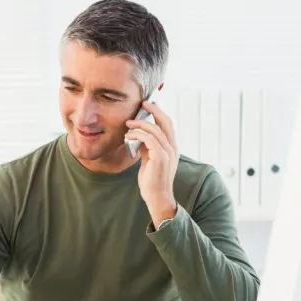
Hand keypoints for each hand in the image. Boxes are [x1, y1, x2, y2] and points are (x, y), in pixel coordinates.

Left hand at [125, 100, 178, 225]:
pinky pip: (148, 139)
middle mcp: (173, 148)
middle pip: (166, 121)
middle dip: (154, 110)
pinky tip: (128, 136)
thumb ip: (147, 147)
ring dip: (139, 124)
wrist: (157, 198)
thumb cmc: (152, 181)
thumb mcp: (149, 160)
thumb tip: (139, 137)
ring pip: (155, 129)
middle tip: (142, 103)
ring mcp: (168, 152)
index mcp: (172, 147)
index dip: (159, 113)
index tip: (147, 106)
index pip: (167, 124)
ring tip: (128, 124)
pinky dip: (137, 135)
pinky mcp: (160, 157)